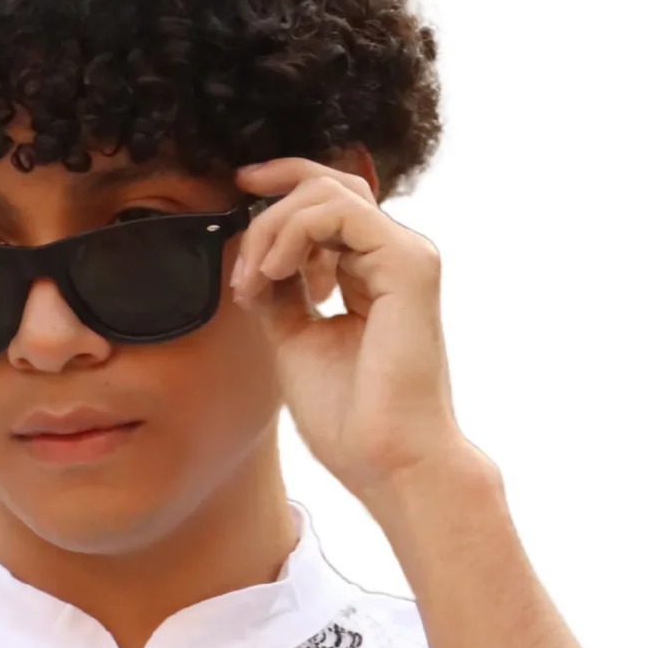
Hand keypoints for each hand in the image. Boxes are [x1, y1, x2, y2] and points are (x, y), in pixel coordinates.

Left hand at [232, 159, 494, 509]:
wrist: (387, 460)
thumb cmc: (351, 420)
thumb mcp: (295, 341)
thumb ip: (280, 293)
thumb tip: (254, 258)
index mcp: (371, 275)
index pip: (329, 206)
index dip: (282, 191)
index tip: (239, 194)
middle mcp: (392, 258)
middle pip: (328, 187)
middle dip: (271, 209)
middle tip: (241, 266)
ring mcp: (404, 256)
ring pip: (329, 193)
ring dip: (275, 229)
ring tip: (255, 280)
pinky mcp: (408, 262)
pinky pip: (340, 212)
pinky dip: (295, 233)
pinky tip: (277, 272)